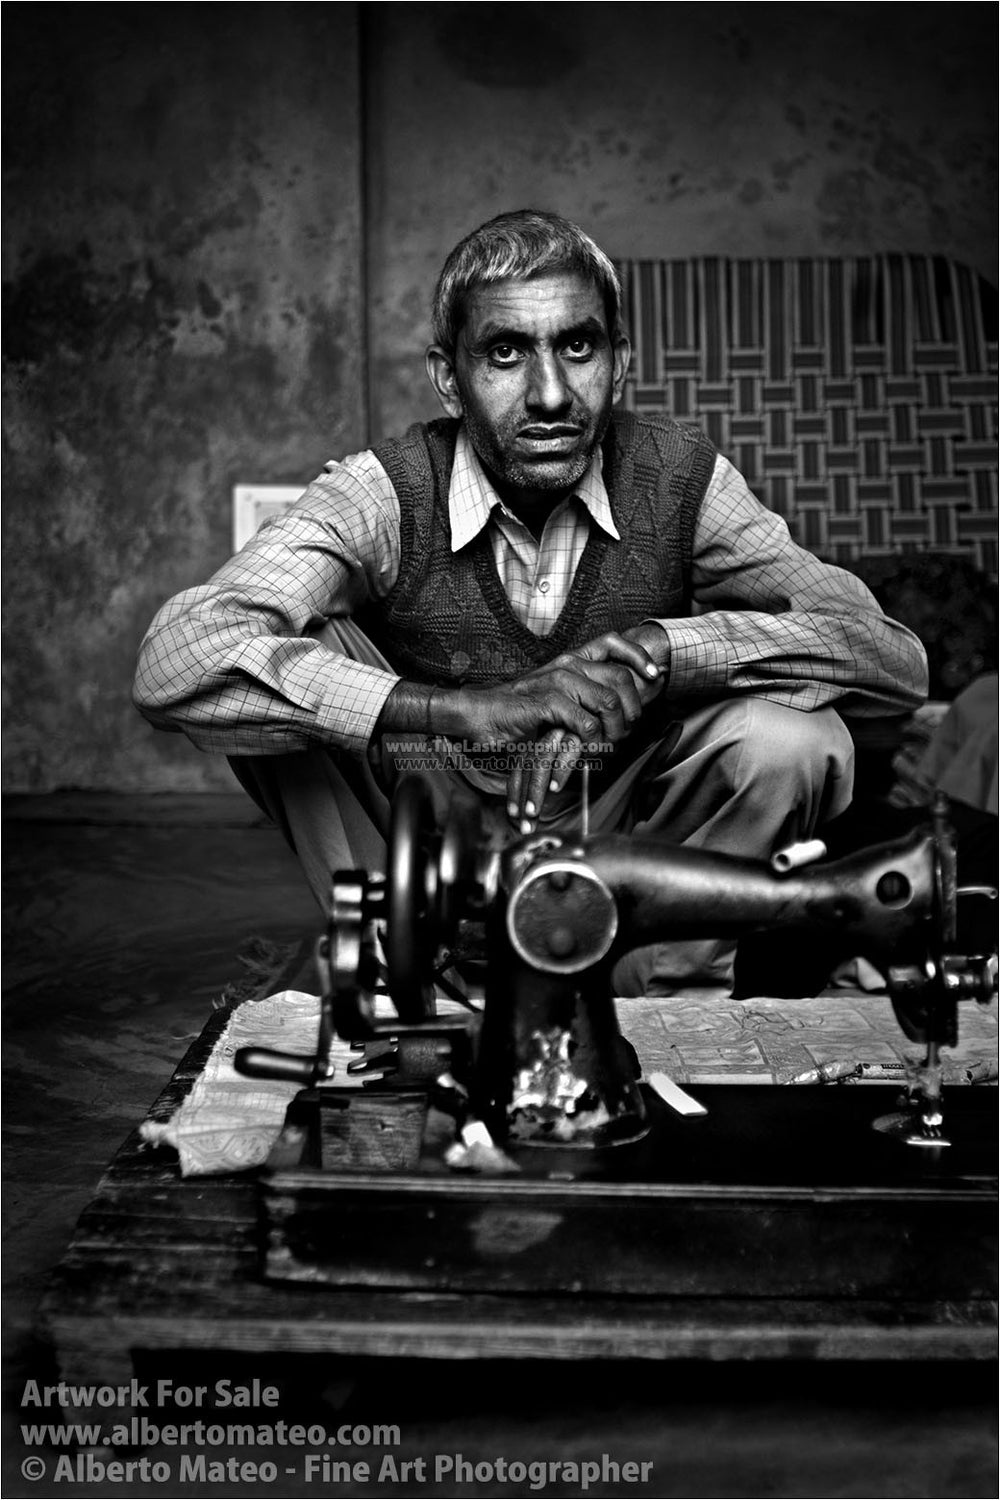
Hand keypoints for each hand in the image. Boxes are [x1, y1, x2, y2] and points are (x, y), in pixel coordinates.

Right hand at [463, 631, 664, 831]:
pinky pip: (587, 723)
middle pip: (621, 678)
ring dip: (614, 731)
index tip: (655, 677)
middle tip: (625, 732)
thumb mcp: (558, 700)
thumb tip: (620, 708)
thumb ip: (585, 697)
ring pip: (608, 702)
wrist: (480, 715)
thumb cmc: (519, 712)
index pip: (615, 643)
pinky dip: (593, 743)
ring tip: (606, 746)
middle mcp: (568, 664)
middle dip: (632, 710)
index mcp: (572, 659)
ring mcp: (558, 680)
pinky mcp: (548, 701)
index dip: (640, 657)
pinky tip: (586, 751)